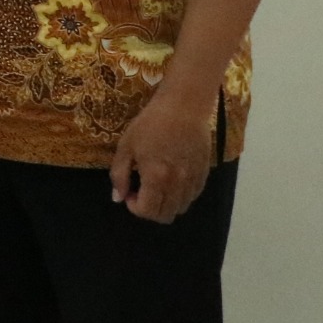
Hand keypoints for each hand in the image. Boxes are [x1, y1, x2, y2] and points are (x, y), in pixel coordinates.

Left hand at [109, 85, 214, 221]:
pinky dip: (180, 196)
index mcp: (157, 177)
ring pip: (181, 208)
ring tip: (156, 185)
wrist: (184, 106)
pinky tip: (171, 179)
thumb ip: (119, 175)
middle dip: (149, 209)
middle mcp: (178, 183)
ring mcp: (194, 179)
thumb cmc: (150, 123)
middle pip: (166, 215)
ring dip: (166, 204)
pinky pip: (193, 196)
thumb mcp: (126, 146)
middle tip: (140, 190)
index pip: (148, 211)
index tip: (129, 193)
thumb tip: (118, 198)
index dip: (134, 208)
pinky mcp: (205, 173)